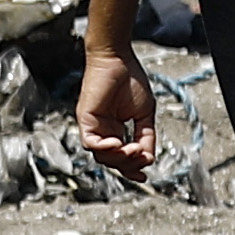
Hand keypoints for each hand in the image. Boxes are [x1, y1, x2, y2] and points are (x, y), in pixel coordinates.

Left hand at [74, 44, 156, 178]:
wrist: (118, 58)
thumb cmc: (131, 80)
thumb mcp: (144, 114)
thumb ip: (147, 136)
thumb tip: (149, 158)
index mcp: (116, 129)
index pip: (121, 158)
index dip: (132, 169)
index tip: (144, 175)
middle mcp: (103, 131)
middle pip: (112, 161)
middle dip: (129, 164)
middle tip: (143, 156)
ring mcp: (92, 126)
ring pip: (101, 156)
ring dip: (120, 158)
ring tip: (134, 149)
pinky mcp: (85, 119)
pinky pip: (90, 143)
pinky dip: (104, 148)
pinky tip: (118, 143)